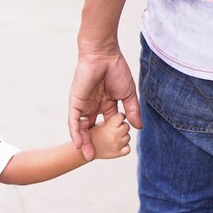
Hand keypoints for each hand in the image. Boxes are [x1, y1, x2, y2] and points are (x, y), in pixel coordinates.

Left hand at [68, 46, 140, 160]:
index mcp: (105, 103)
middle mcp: (93, 105)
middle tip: (96, 157)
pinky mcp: (76, 102)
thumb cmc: (116, 70)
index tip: (114, 149)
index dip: (109, 136)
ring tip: (88, 156)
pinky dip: (76, 132)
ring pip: (82, 127)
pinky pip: (74, 120)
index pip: (106, 124)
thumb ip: (132, 111)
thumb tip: (138, 127)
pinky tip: (79, 144)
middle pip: (92, 128)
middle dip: (94, 143)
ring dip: (84, 142)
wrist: (104, 55)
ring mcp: (84, 104)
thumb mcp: (127, 94)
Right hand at [89, 112, 130, 158]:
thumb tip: (124, 115)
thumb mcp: (99, 123)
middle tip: (111, 130)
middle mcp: (114, 136)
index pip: (121, 116)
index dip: (118, 117)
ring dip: (122, 137)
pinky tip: (115, 146)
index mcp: (108, 126)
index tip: (114, 119)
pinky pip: (128, 149)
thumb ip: (111, 118)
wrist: (83, 151)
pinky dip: (124, 147)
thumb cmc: (91, 134)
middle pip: (126, 126)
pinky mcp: (118, 154)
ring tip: (111, 138)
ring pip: (128, 137)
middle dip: (121, 126)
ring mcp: (117, 145)